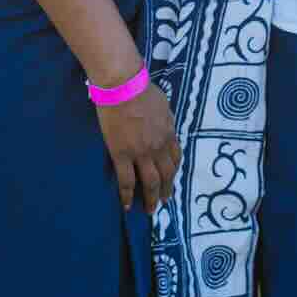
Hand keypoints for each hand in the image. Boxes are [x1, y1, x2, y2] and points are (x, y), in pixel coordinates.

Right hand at [94, 81, 182, 212]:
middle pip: (166, 174)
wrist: (123, 86)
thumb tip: (166, 125)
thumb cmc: (141, 90)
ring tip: (150, 210)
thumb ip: (166, 119)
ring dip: (152, 198)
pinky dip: (127, 196)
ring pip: (150, 182)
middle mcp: (158, 147)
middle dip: (167, 190)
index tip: (171, 180)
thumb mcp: (164, 105)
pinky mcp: (121, 155)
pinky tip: (127, 206)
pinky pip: (126, 181)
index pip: (175, 158)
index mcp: (169, 134)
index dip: (174, 172)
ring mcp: (140, 153)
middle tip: (164, 202)